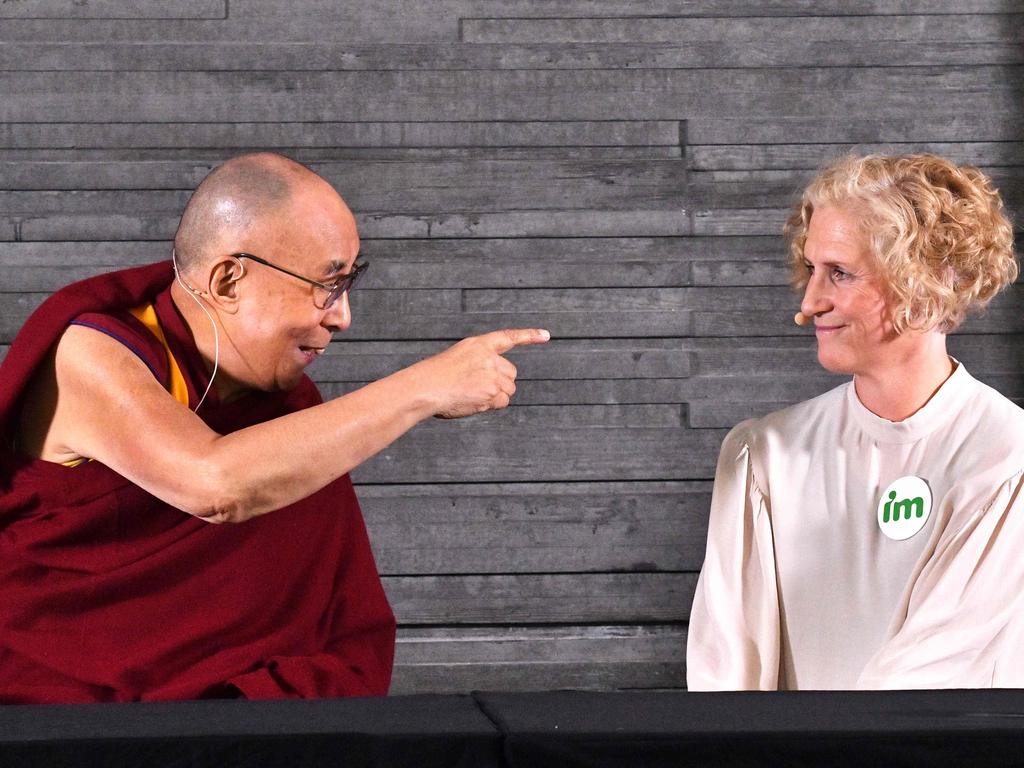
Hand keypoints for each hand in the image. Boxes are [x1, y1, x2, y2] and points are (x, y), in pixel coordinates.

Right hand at [415, 328, 549, 418]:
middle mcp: (488, 357)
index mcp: (478, 344)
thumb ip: (478, 366)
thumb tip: (496, 389)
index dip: (529, 336)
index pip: (508, 338)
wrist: (424, 388)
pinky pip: (501, 402)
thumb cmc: (434, 379)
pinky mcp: (492, 391)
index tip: (546, 335)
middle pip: (510, 374)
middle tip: (477, 388)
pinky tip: (474, 402)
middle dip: (500, 383)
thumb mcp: (457, 361)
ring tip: (471, 394)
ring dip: (495, 396)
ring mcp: (492, 373)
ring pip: (508, 390)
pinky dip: (492, 405)